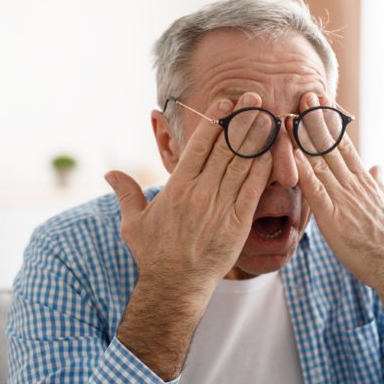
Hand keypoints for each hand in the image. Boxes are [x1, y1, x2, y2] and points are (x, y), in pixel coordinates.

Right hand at [105, 93, 272, 378]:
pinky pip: (253, 191)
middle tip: (254, 96)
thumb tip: (110, 173)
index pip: (199, 145)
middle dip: (241, 120)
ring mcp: (220, 207)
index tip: (227, 103)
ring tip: (268, 115)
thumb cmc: (153, 254)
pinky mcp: (237, 224)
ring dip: (256, 138)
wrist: (174, 287)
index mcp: (177, 187)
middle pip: (225, 148)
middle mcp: (200, 192)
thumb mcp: (134, 222)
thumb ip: (126, 193)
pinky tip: (273, 152)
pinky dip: (264, 170)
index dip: (215, 121)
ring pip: (241, 165)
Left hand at [291, 93, 383, 330]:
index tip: (320, 101)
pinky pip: (316, 192)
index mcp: (365, 182)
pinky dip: (303, 173)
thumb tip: (377, 167)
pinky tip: (291, 156)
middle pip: (332, 147)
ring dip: (304, 140)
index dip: (331, 122)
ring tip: (289, 115)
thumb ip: (379, 185)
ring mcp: (345, 201)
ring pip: (321, 164)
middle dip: (316, 120)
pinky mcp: (335, 220)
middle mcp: (355, 185)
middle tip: (303, 93)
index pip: (345, 146)